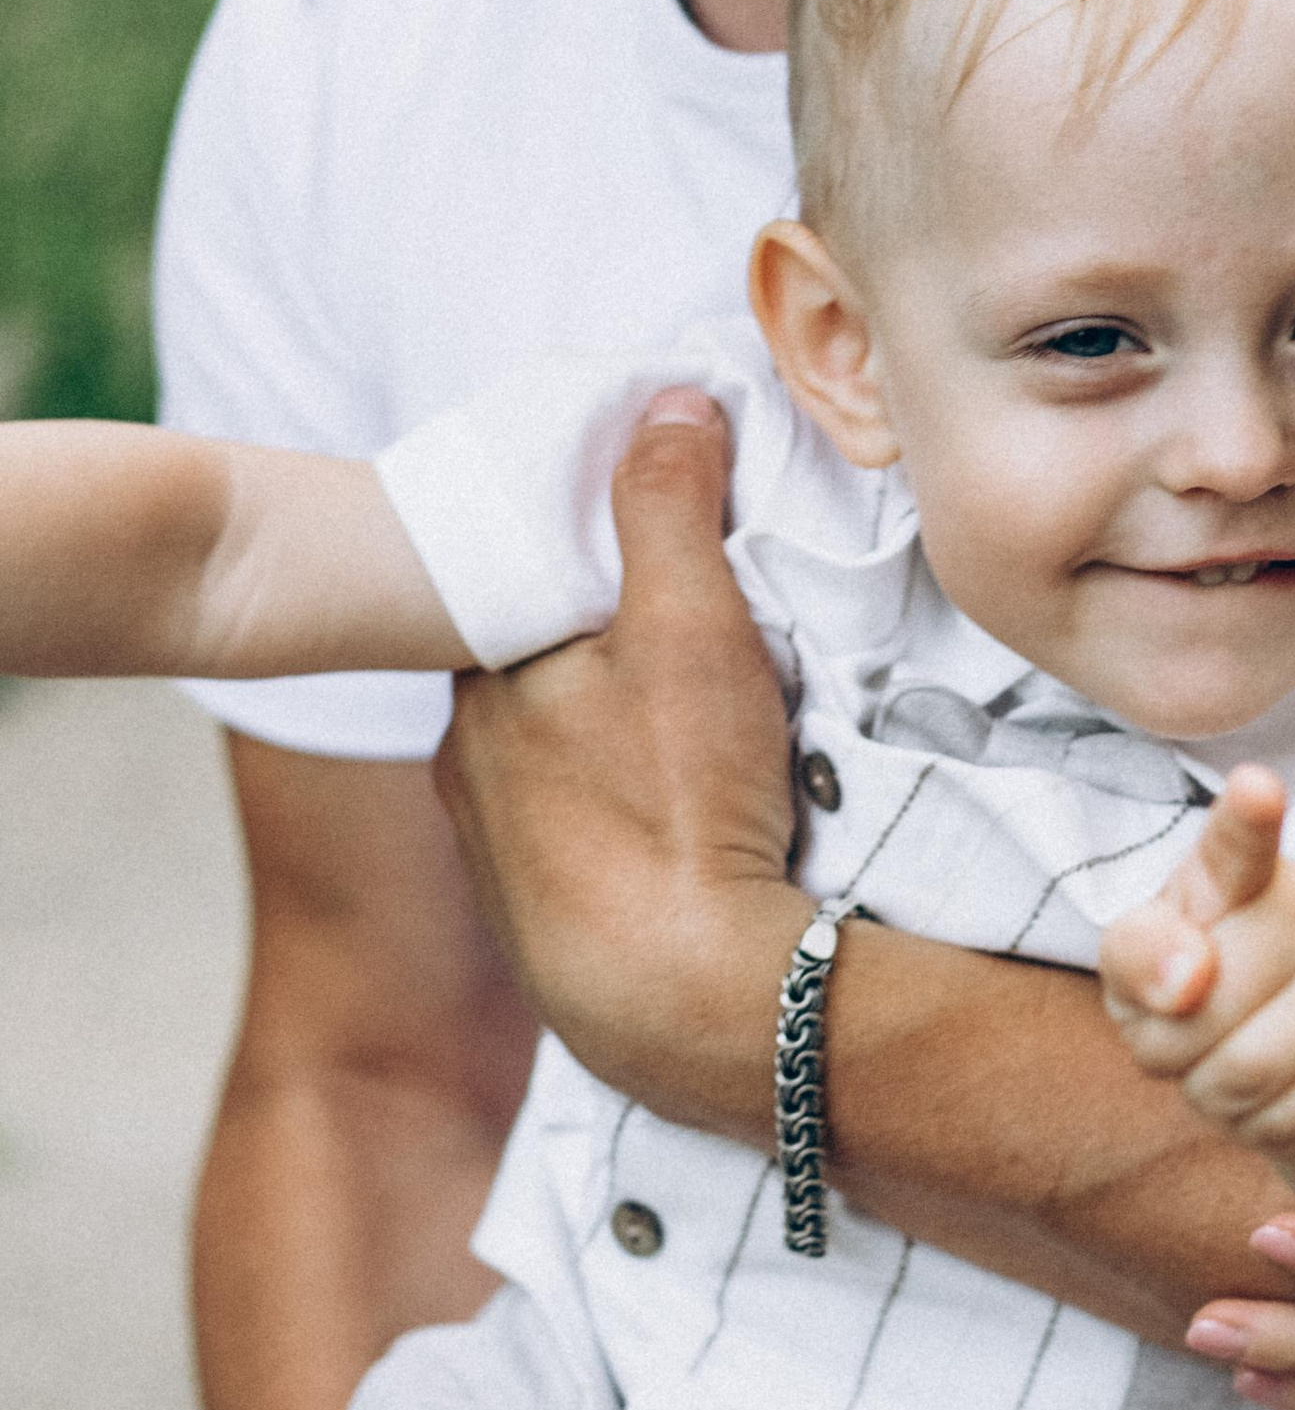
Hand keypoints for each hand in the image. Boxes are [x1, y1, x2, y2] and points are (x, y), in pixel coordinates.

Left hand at [433, 391, 806, 1123]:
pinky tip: (692, 844)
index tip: (668, 574)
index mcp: (481, 688)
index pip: (522, 595)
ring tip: (713, 758)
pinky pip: (584, 856)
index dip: (593, 574)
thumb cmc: (681, 803)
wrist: (689, 1007)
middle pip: (542, 686)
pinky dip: (630, 838)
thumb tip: (669, 401)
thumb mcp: (691, 622)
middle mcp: (465, 775)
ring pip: (559, 776)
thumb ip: (669, 503)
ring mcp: (498, 867)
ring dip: (620, 760)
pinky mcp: (543, 941)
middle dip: (610, 669)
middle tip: (707, 665)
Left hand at [1101, 769, 1294, 1163]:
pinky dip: (1250, 1126)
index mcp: (1241, 872)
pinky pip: (1284, 1121)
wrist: (1284, 1052)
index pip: (1242, 841)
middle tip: (1180, 1031)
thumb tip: (1188, 981)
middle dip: (1166, 1043)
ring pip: (1245, 1072)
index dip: (1249, 815)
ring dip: (1205, 1090)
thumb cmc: (1185, 984)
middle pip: (1210, 1005)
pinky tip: (1262, 1095)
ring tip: (1216, 1062)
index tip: (1255, 787)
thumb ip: (1137, 950)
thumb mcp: (1134, 959)